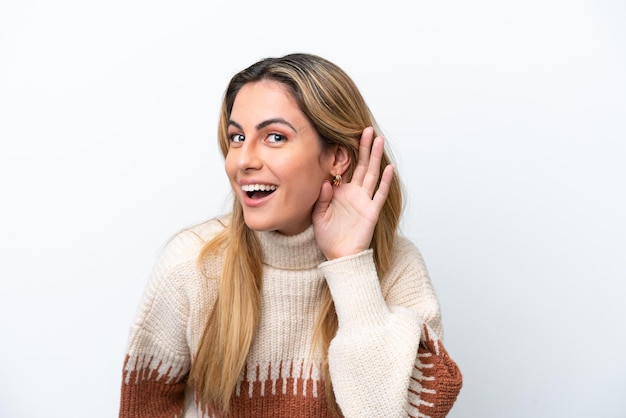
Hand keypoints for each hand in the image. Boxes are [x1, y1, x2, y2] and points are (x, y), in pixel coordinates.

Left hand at [312, 127, 393, 259]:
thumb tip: (326, 181)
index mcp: (339, 192)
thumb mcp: (318, 215)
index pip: (344, 168)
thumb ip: (322, 198)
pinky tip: (388, 168)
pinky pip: (379, 194)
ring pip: (371, 174)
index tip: (345, 134)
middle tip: (366, 129)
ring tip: (379, 140)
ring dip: (375, 157)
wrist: (339, 256)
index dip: (345, 153)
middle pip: (361, 165)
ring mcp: (364, 201)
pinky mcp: (371, 212)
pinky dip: (384, 181)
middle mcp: (354, 193)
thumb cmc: (327, 237)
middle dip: (364, 147)